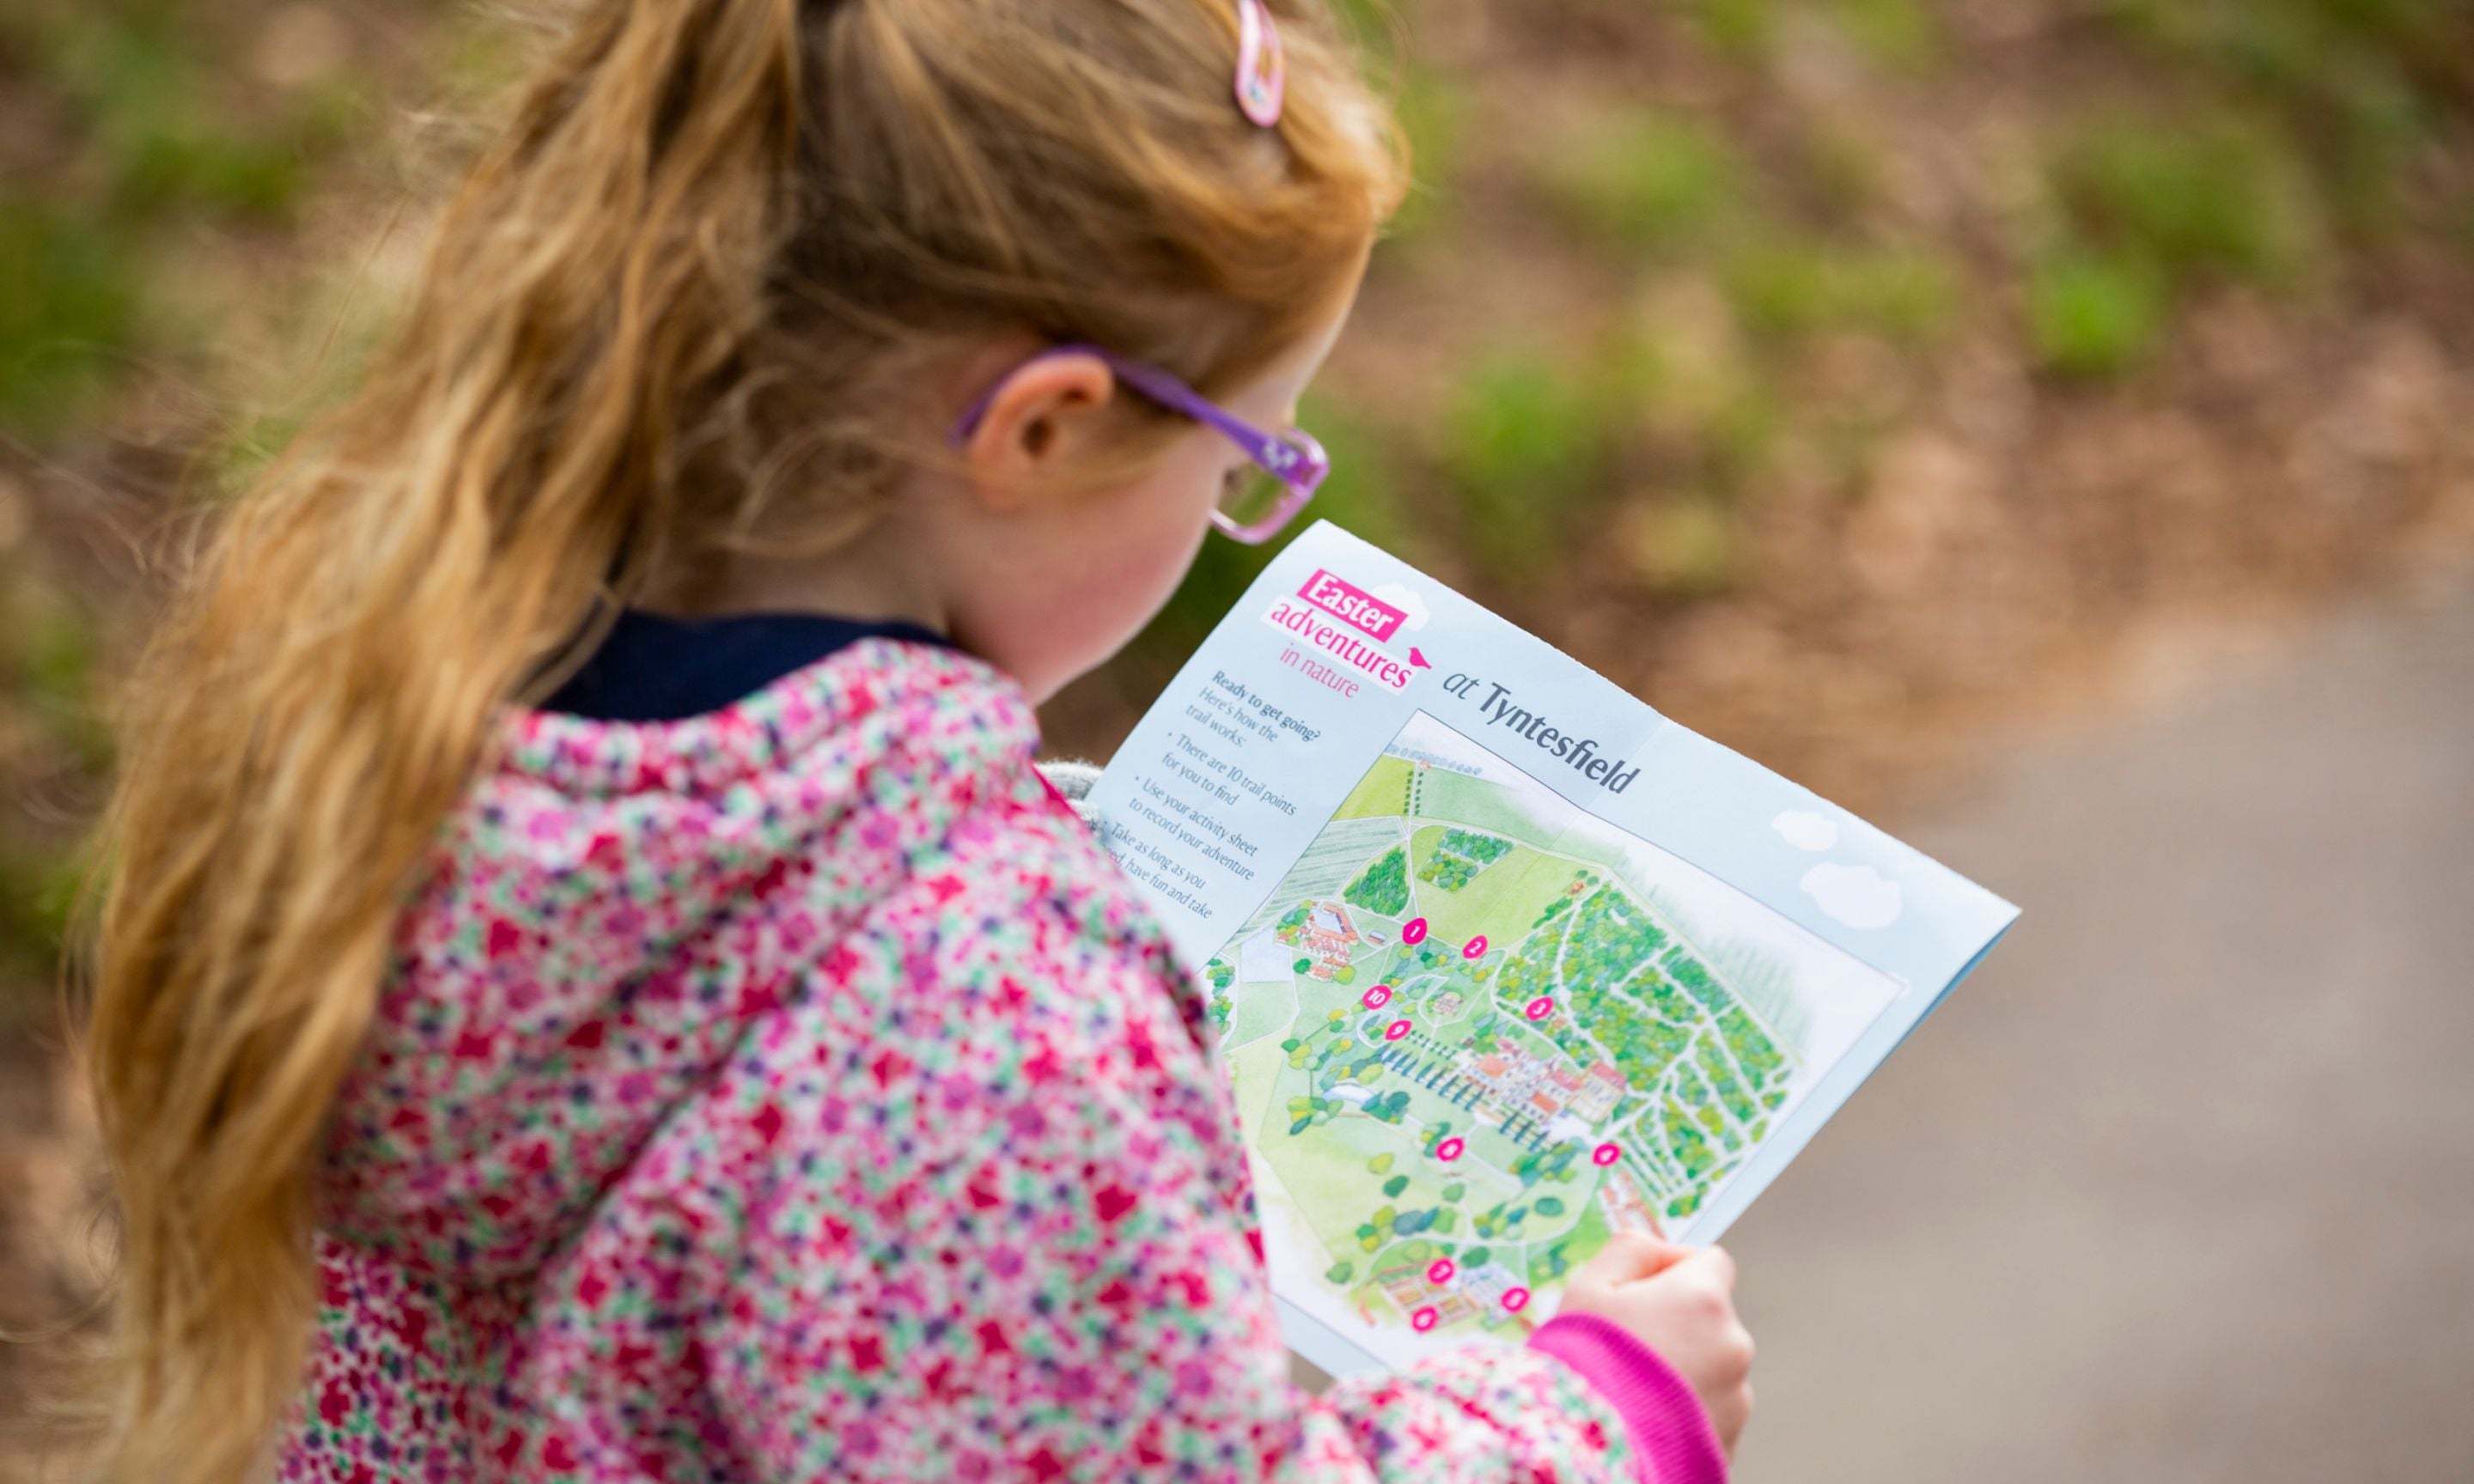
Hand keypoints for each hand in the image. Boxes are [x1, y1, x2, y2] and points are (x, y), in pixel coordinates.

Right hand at [1558, 1232, 1754, 1455]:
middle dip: (1674, 1326)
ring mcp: (1736, 1402)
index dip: (1673, 1270)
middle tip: (1623, 1348)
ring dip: (1680, 1373)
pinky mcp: (1728, 1446)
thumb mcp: (1587, 1288)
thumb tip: (1658, 1248)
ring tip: (1629, 1393)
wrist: (1583, 1454)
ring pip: (1710, 1369)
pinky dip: (1681, 1414)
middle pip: (1709, 1320)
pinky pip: (1706, 1415)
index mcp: (1704, 1300)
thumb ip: (1630, 1250)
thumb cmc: (1582, 1366)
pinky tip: (1641, 1422)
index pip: (1711, 1262)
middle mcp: (1733, 1347)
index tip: (1638, 1291)